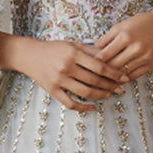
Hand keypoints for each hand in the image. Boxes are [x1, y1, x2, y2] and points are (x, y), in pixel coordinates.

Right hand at [3, 36, 129, 110]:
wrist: (29, 55)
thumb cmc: (53, 48)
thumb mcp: (72, 44)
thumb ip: (91, 50)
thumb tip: (111, 56)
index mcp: (73, 54)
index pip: (99, 66)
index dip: (114, 73)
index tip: (124, 77)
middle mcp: (67, 67)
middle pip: (94, 80)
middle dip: (110, 85)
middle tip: (120, 88)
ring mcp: (59, 80)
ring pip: (85, 92)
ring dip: (100, 95)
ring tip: (109, 94)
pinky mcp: (53, 91)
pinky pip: (70, 103)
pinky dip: (83, 108)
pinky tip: (93, 108)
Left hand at [92, 10, 152, 80]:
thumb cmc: (141, 23)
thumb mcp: (122, 25)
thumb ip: (107, 38)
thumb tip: (94, 52)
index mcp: (125, 36)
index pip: (104, 55)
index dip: (94, 62)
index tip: (88, 66)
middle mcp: (135, 47)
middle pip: (112, 66)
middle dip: (102, 72)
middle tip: (93, 76)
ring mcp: (144, 57)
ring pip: (122, 73)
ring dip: (112, 77)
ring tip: (103, 79)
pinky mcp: (151, 64)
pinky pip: (133, 76)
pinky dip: (124, 78)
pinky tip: (117, 78)